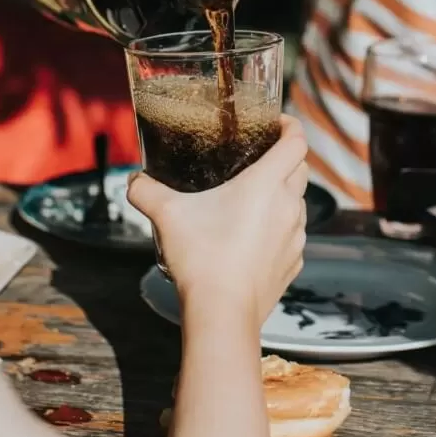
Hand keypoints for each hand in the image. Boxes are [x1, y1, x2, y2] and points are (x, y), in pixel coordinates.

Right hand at [128, 115, 308, 324]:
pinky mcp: (293, 263)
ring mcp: (295, 237)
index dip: (291, 126)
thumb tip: (134, 181)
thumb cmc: (202, 259)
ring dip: (283, 195)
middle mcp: (288, 207)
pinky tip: (255, 237)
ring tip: (253, 200)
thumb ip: (147, 191)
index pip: (296, 142)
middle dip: (286, 158)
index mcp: (266, 185)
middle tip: (260, 158)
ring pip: (298, 203)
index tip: (277, 124)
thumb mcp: (167, 215)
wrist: (223, 312)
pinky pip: (293, 236)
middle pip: (301, 169)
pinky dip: (280, 228)